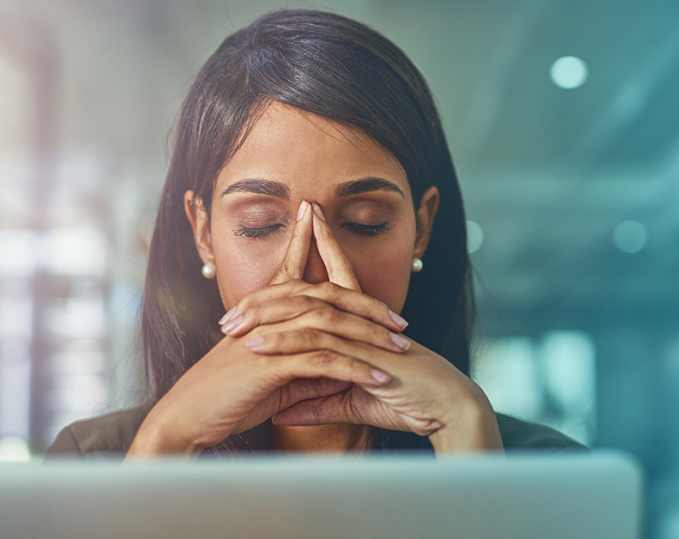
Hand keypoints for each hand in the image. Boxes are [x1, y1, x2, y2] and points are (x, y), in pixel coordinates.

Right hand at [127, 201, 409, 457]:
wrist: (185, 419)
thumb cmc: (224, 399)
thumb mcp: (272, 378)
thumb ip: (304, 365)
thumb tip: (340, 366)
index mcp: (264, 312)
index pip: (302, 278)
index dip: (330, 263)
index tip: (375, 284)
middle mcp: (267, 315)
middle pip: (328, 296)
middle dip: (369, 306)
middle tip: (401, 321)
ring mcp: (268, 336)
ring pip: (331, 324)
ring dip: (370, 337)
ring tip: (401, 348)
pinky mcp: (270, 363)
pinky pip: (324, 360)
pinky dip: (356, 368)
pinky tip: (380, 378)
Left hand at [237, 202, 502, 452]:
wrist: (448, 411)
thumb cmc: (410, 403)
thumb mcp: (353, 402)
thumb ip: (316, 402)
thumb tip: (281, 409)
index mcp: (363, 324)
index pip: (336, 280)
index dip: (319, 251)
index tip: (299, 229)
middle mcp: (363, 321)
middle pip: (311, 291)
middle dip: (270, 292)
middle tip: (232, 306)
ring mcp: (364, 334)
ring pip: (309, 313)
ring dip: (267, 317)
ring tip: (231, 326)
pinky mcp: (366, 354)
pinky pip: (320, 344)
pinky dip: (286, 344)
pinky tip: (258, 346)